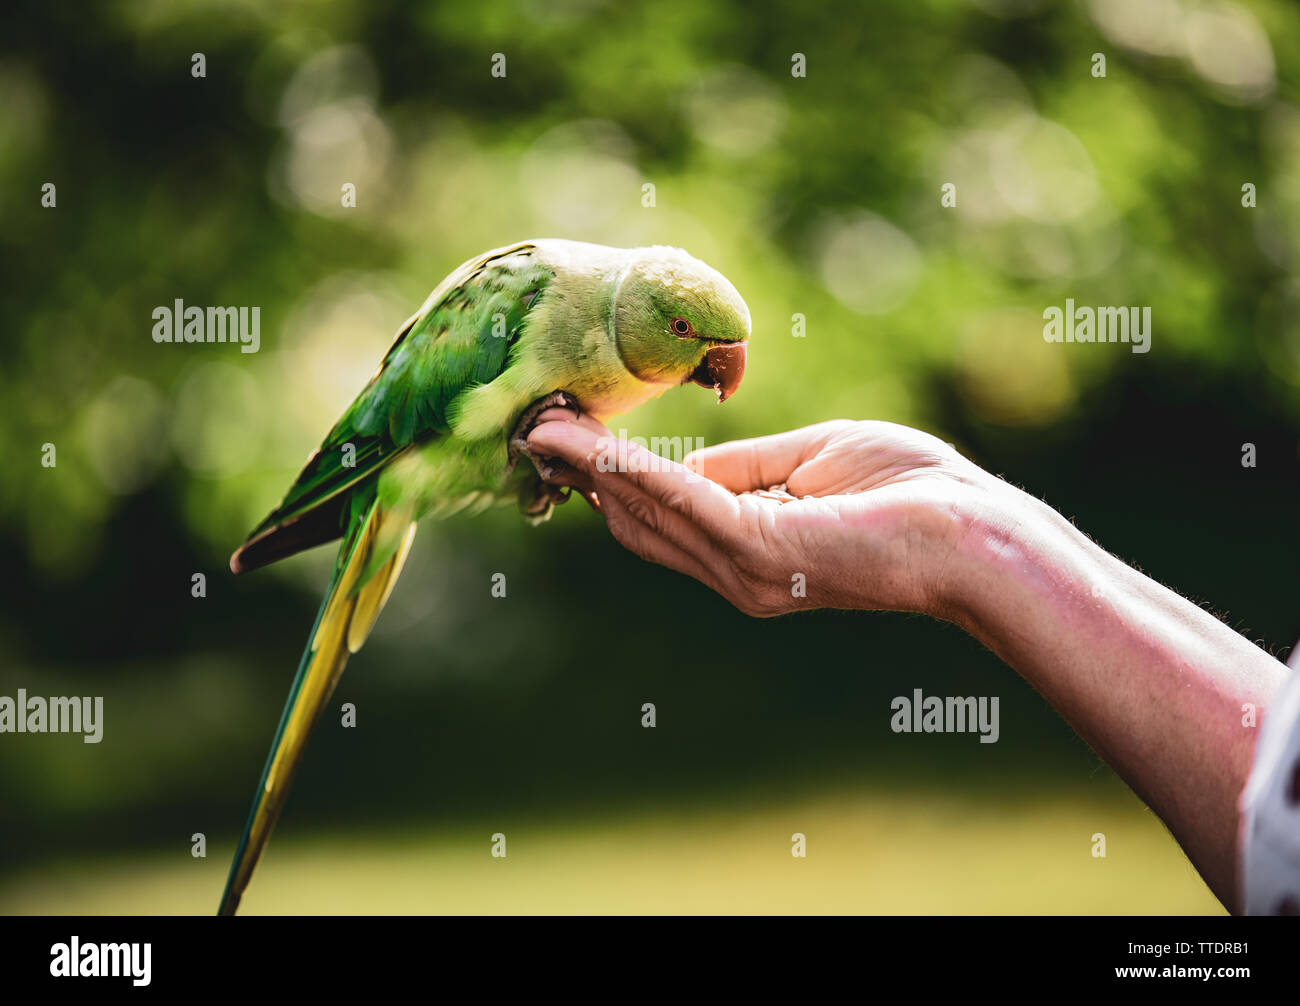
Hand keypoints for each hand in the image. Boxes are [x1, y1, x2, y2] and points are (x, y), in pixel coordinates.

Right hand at [526, 418, 995, 617]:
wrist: (976, 533)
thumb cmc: (911, 491)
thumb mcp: (811, 462)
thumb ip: (747, 467)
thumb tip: (692, 462)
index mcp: (747, 550)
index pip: (658, 517)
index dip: (609, 478)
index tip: (564, 437)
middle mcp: (735, 572)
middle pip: (637, 521)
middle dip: (584, 474)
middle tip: (532, 429)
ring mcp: (746, 569)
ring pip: (648, 512)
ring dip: (594, 468)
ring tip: (546, 430)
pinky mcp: (764, 551)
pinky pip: (686, 502)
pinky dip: (636, 472)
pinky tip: (596, 445)